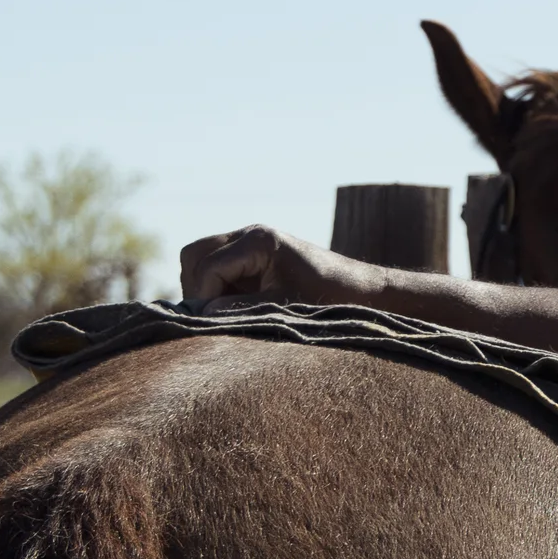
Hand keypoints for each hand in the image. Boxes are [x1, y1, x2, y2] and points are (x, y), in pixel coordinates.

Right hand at [178, 226, 377, 310]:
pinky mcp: (253, 257)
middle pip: (194, 255)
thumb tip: (202, 314)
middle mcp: (248, 234)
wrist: (362, 290)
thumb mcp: (283, 307)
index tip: (210, 323)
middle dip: (197, 287)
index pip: (207, 266)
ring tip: (225, 314)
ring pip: (201, 260)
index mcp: (257, 240)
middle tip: (210, 317)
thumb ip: (240, 310)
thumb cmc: (330, 297)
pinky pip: (218, 269)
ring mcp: (249, 243)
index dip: (203, 297)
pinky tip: (236, 308)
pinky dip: (218, 288)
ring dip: (205, 288)